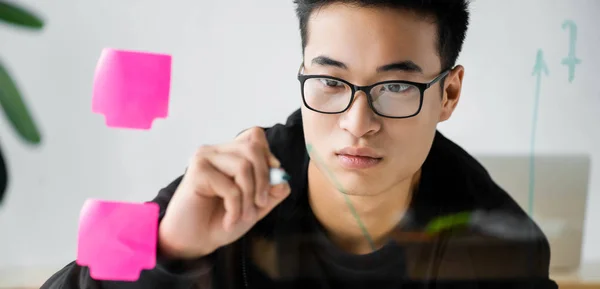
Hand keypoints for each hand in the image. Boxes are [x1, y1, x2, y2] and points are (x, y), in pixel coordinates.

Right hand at [158, 127, 290, 258]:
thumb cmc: (220, 220)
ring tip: (244, 217)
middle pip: (253, 148)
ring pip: (243, 167)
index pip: (255, 136)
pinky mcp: (197, 172)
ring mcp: (205, 158)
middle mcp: (217, 151)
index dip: (268, 155)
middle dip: (264, 179)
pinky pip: (230, 187)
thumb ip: (272, 191)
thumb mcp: (255, 206)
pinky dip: (236, 208)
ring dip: (249, 198)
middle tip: (261, 204)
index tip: (273, 180)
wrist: (194, 241)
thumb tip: (283, 178)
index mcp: (230, 153)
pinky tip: (229, 221)